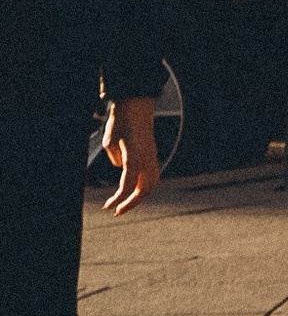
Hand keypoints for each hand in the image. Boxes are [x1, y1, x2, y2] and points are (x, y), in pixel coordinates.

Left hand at [100, 96, 163, 211]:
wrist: (136, 104)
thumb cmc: (121, 121)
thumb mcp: (109, 142)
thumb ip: (115, 159)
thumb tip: (121, 167)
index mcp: (134, 158)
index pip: (127, 187)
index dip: (117, 200)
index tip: (107, 206)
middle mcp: (147, 159)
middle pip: (144, 190)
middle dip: (131, 203)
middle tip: (117, 210)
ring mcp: (152, 156)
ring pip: (152, 184)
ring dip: (139, 196)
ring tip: (127, 202)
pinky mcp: (153, 153)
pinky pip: (152, 175)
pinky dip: (143, 185)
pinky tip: (132, 187)